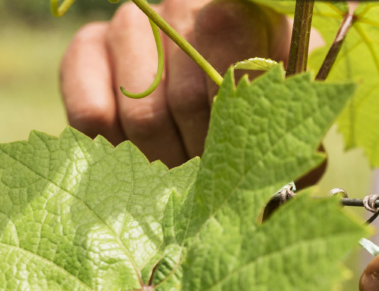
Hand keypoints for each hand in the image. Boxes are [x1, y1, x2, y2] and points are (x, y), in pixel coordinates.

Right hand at [59, 0, 289, 167]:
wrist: (177, 117)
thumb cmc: (250, 128)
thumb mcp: (282, 130)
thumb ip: (292, 142)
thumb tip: (288, 176)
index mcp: (248, 18)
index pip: (235, 75)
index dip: (231, 135)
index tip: (234, 167)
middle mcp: (188, 6)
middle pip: (189, 102)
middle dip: (200, 160)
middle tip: (205, 183)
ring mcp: (133, 23)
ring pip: (142, 114)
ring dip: (160, 165)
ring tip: (174, 176)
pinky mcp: (86, 47)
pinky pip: (92, 114)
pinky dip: (115, 154)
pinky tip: (134, 157)